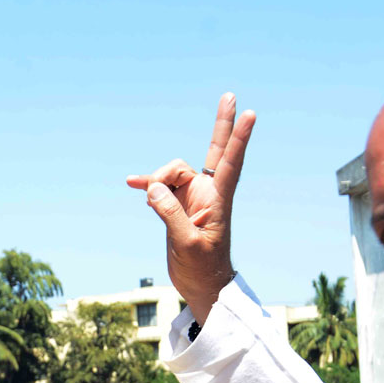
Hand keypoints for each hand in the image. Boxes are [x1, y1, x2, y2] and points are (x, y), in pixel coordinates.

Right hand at [126, 93, 255, 323]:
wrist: (201, 286)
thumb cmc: (202, 269)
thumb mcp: (186, 244)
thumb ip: (170, 214)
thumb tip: (154, 187)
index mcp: (218, 200)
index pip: (229, 163)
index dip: (239, 138)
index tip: (250, 114)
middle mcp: (207, 193)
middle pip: (213, 151)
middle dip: (222, 124)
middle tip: (230, 95)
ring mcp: (192, 198)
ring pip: (174, 171)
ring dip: (157, 178)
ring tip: (147, 198)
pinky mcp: (177, 206)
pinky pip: (161, 187)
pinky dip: (148, 185)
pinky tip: (133, 183)